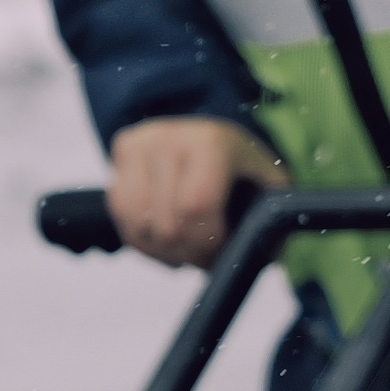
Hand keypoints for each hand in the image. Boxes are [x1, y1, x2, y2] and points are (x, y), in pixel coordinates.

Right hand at [101, 116, 285, 270]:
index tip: (219, 254)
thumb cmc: (242, 169)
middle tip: (203, 256)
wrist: (211, 133)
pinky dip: (141, 238)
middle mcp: (171, 137)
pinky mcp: (123, 149)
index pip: (196, 208)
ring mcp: (142, 142)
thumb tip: (263, 257)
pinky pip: (120, 213)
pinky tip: (162, 237)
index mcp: (212, 143)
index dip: (206, 244)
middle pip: (165, 225)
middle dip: (186, 254)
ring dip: (162, 251)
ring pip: (138, 224)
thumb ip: (269, 224)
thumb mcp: (268, 189)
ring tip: (184, 249)